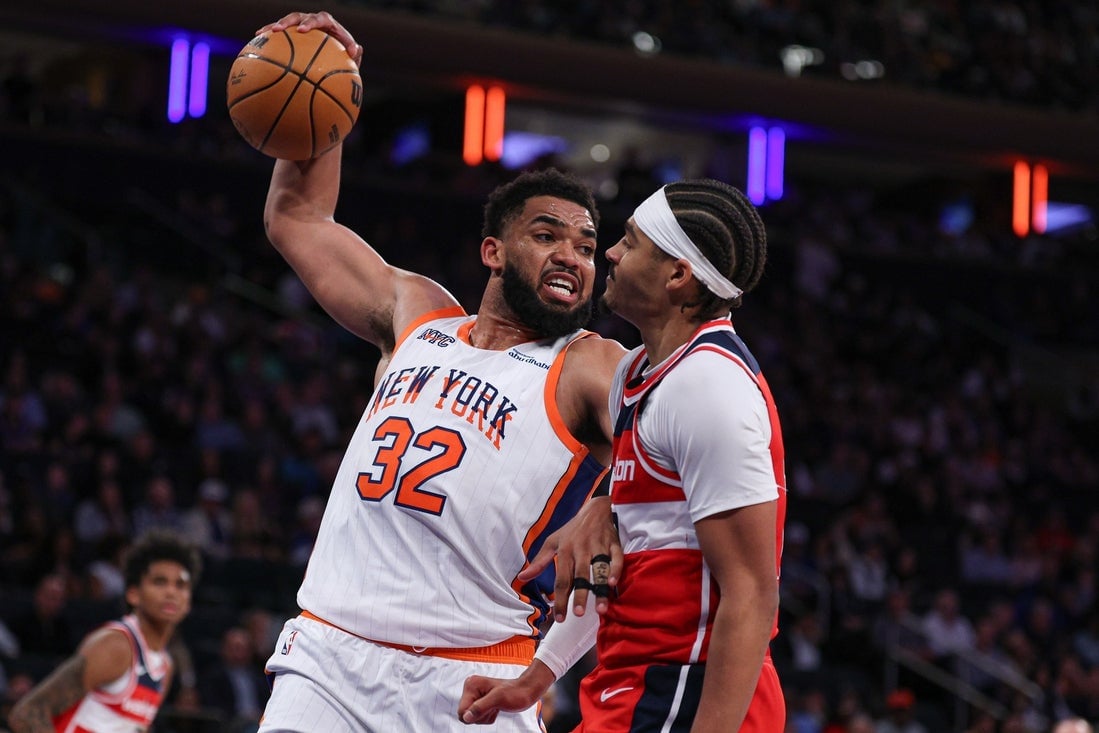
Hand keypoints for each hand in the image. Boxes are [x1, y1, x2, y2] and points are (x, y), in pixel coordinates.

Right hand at [256, 11, 362, 65]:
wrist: (336, 57)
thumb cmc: (345, 57)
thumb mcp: (351, 58)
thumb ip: (354, 54)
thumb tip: (356, 49)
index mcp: (327, 23)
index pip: (320, 18)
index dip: (310, 22)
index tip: (303, 31)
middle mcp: (312, 21)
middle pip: (298, 17)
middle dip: (287, 22)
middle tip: (278, 30)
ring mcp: (300, 27)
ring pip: (285, 23)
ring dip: (274, 27)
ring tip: (263, 33)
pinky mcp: (292, 34)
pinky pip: (279, 35)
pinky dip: (269, 37)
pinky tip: (257, 41)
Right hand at [458, 666, 551, 724]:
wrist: (526, 691)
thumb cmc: (515, 692)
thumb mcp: (498, 700)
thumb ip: (480, 708)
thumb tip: (465, 717)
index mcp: (471, 685)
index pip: (461, 710)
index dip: (474, 715)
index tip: (489, 708)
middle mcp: (471, 690)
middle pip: (466, 715)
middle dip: (481, 716)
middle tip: (494, 707)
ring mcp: (476, 696)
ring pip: (473, 718)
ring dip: (486, 716)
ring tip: (497, 706)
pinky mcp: (481, 703)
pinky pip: (479, 718)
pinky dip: (489, 716)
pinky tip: (497, 708)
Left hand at [519, 496, 621, 620]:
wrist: (596, 509)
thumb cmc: (572, 530)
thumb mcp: (552, 542)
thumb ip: (539, 561)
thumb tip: (522, 578)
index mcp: (565, 550)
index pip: (561, 579)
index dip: (560, 600)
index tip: (560, 618)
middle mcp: (581, 549)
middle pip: (580, 575)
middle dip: (580, 595)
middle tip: (578, 614)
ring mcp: (598, 547)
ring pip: (599, 569)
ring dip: (600, 588)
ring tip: (601, 609)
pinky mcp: (614, 544)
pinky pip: (616, 558)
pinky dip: (616, 570)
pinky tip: (613, 584)